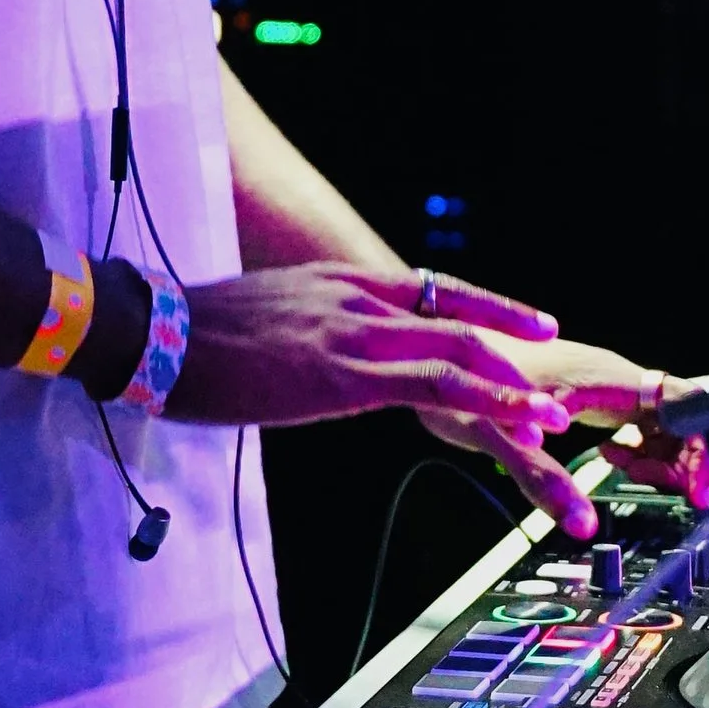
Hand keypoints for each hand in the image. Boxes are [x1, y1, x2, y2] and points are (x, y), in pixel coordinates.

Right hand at [168, 263, 569, 436]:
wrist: (152, 330)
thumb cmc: (195, 334)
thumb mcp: (272, 315)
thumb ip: (313, 328)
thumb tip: (323, 353)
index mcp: (341, 282)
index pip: (435, 289)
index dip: (490, 309)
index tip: (531, 324)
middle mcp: (357, 298)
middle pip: (458, 321)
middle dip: (513, 355)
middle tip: (556, 388)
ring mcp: (352, 334)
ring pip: (455, 355)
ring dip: (511, 389)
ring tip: (552, 416)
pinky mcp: (339, 374)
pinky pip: (425, 388)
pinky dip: (479, 404)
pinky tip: (507, 425)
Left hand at [419, 336, 708, 532]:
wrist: (440, 339)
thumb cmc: (470, 373)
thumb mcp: (505, 437)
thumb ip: (544, 478)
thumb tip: (581, 522)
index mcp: (609, 377)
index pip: (688, 403)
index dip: (704, 447)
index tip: (699, 489)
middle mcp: (612, 376)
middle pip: (680, 418)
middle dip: (683, 460)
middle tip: (674, 495)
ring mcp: (602, 383)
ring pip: (659, 422)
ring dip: (659, 457)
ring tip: (633, 477)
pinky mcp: (588, 393)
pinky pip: (635, 422)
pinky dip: (635, 449)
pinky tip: (612, 460)